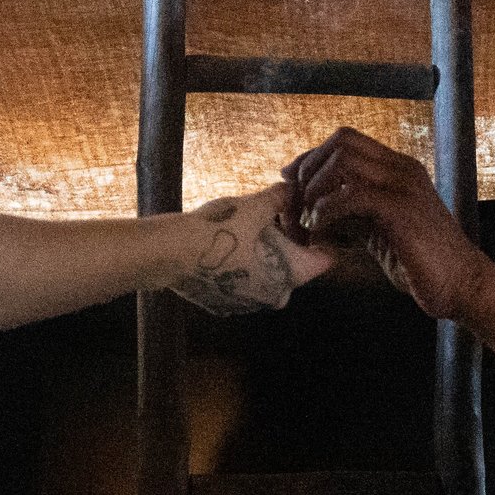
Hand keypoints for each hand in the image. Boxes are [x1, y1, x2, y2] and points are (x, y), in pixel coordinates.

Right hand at [173, 182, 333, 314]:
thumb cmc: (219, 229)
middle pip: (294, 268)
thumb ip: (280, 197)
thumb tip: (291, 188)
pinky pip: (242, 285)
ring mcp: (249, 305)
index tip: (309, 223)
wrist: (169, 253)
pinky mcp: (225, 306)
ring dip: (263, 258)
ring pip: (267, 278)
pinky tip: (226, 249)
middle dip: (289, 246)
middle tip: (274, 221)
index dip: (321, 239)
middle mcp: (276, 296)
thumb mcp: (255, 205)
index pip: (325, 260)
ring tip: (246, 232)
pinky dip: (240, 269)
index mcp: (292, 274)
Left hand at [285, 129, 486, 319]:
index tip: (292, 181)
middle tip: (295, 203)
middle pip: (341, 142)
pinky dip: (326, 210)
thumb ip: (354, 214)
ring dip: (314, 189)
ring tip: (307, 219)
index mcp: (399, 169)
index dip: (312, 157)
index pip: (346, 140)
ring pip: (343, 161)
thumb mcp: (381, 230)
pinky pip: (351, 194)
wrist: (463, 285)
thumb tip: (317, 210)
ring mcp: (403, 185)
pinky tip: (320, 229)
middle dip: (308, 169)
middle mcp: (402, 169)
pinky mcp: (400, 209)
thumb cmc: (422, 263)